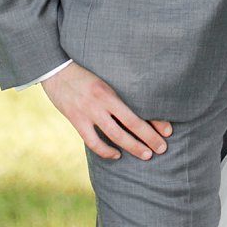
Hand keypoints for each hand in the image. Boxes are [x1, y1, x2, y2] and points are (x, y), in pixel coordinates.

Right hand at [41, 62, 171, 160]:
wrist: (57, 70)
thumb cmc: (86, 73)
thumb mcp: (107, 78)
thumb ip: (120, 92)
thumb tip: (141, 104)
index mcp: (114, 90)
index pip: (139, 109)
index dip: (155, 122)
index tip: (168, 131)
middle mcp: (104, 101)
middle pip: (132, 123)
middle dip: (149, 138)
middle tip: (163, 149)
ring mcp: (89, 112)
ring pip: (115, 135)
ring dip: (132, 147)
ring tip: (146, 155)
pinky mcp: (76, 120)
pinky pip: (92, 141)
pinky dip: (105, 151)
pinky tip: (116, 155)